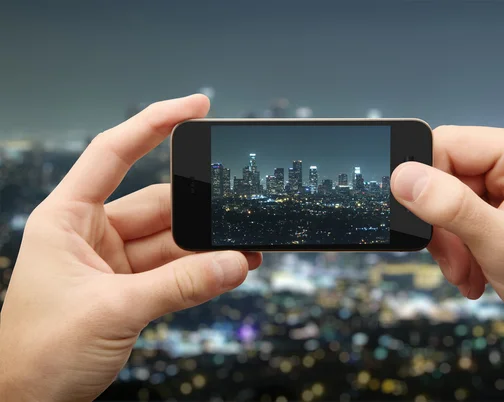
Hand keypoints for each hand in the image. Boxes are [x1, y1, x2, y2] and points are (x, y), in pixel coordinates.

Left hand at [0, 95, 261, 401]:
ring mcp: (113, 262)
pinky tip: (226, 270)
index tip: (195, 107)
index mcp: (67, 219)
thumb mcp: (113, 311)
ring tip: (242, 249)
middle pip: (156, 205)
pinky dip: (199, 272)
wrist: (25, 401)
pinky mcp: (130, 289)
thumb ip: (179, 286)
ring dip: (206, 248)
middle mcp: (91, 233)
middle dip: (198, 210)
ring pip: (171, 242)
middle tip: (235, 207)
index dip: (154, 124)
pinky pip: (172, 270)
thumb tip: (233, 263)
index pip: (113, 153)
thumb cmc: (37, 353)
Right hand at [391, 125, 503, 357]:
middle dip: (441, 223)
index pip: (448, 145)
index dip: (424, 180)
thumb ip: (450, 207)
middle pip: (445, 176)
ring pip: (447, 201)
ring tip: (466, 273)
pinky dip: (459, 249)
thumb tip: (402, 177)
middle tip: (452, 260)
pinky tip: (474, 272)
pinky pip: (461, 218)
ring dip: (449, 243)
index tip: (416, 218)